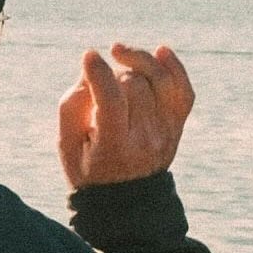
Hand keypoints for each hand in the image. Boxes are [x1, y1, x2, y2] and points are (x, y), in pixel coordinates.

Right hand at [58, 43, 194, 189]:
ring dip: (139, 62)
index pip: (112, 101)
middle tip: (104, 81)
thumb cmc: (88, 166)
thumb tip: (92, 67)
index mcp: (114, 148)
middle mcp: (146, 141)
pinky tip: (159, 51)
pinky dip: (174, 67)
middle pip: (134, 85)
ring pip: (159, 80)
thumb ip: (73, 105)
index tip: (90, 55)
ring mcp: (166, 134)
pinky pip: (184, 90)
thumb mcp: (67, 144)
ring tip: (121, 55)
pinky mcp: (177, 127)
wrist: (126, 201)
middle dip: (115, 72)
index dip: (99, 73)